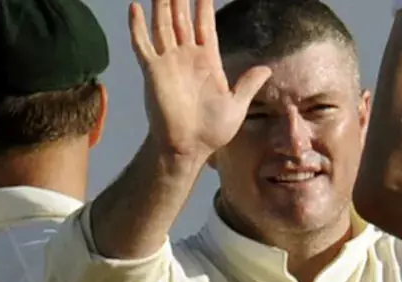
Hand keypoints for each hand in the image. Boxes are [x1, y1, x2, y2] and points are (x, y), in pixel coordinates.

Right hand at [128, 0, 271, 157]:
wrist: (190, 147)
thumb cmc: (212, 131)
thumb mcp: (237, 105)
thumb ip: (249, 84)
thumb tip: (267, 69)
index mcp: (207, 61)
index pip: (204, 25)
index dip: (203, 5)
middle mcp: (186, 57)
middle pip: (181, 18)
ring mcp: (168, 62)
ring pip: (162, 24)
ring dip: (161, 4)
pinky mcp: (153, 71)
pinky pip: (143, 45)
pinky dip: (137, 26)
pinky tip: (134, 7)